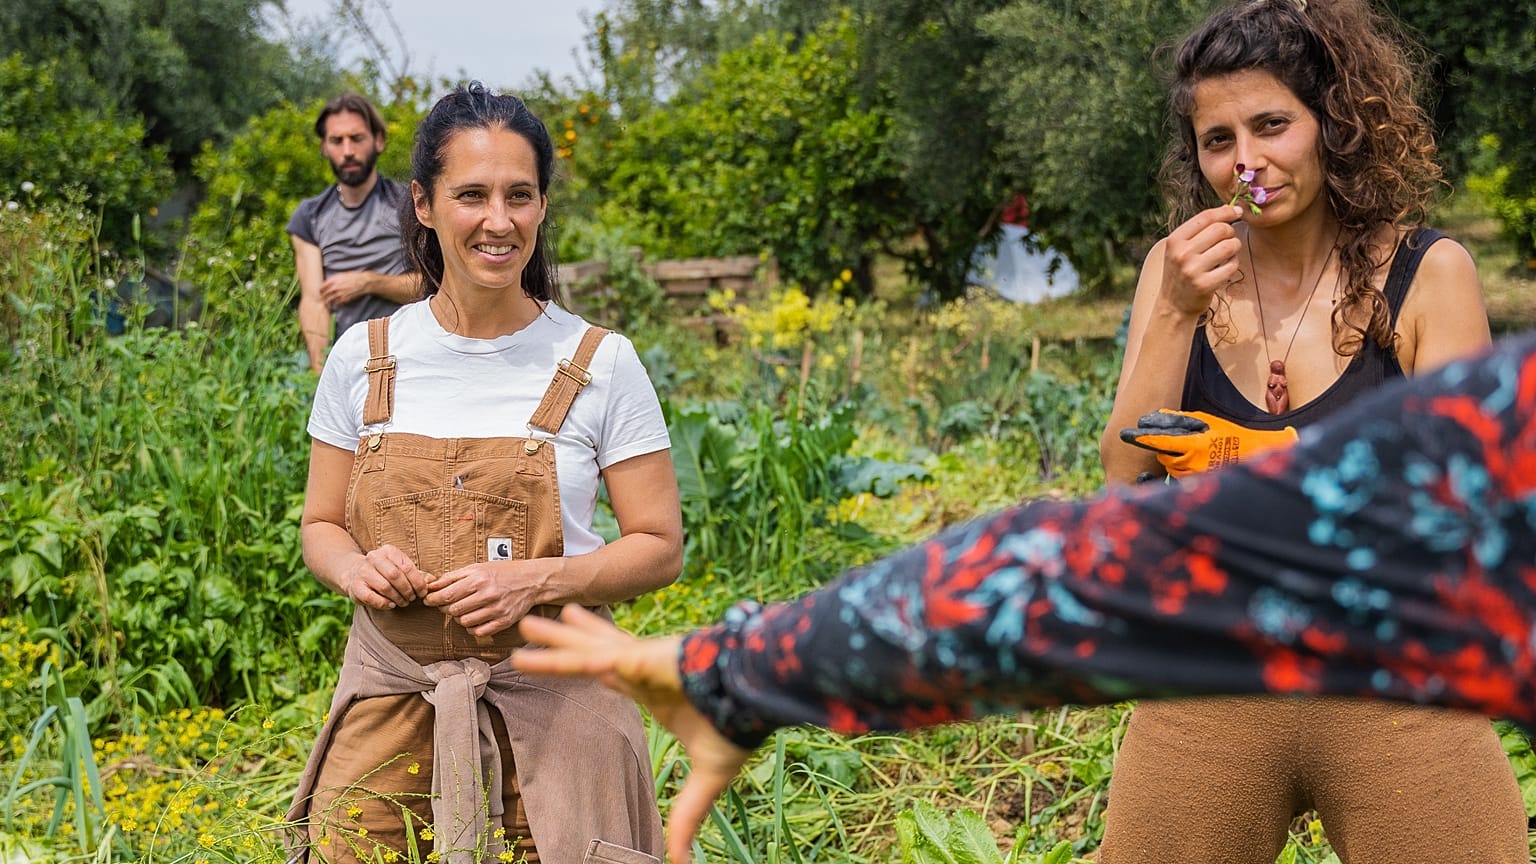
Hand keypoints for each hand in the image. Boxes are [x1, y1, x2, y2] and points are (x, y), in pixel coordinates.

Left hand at [318, 270, 372, 307]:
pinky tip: (335, 302)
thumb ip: (333, 280)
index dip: (320, 290)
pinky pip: (337, 303)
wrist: (363, 282)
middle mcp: (335, 288)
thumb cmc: (353, 277)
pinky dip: (335, 303)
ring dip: (327, 301)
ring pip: (329, 300)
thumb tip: (327, 283)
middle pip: (324, 295)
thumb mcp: (341, 275)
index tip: (320, 291)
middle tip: (321, 298)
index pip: (322, 287)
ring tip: (326, 302)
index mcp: (333, 281)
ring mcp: (340, 294)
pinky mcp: (345, 299)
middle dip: (322, 297)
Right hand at [342, 544, 430, 608]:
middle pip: (396, 576)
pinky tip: (391, 605)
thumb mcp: (400, 569)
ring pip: (385, 587)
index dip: (417, 582)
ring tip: (403, 603)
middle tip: (412, 599)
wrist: (355, 574)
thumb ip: (417, 574)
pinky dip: (384, 603)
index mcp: (388, 551)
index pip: (406, 567)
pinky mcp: (355, 586)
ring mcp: (362, 571)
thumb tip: (433, 581)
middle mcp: (373, 558)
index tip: (423, 592)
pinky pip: (372, 597)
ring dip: (398, 598)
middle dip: (407, 590)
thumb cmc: (385, 573)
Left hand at [423, 560, 547, 637]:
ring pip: (464, 623)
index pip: (447, 595)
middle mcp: (487, 595)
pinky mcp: (504, 622)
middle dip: (446, 608)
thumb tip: (430, 586)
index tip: (428, 600)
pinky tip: (476, 618)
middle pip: (453, 610)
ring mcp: (496, 610)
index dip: (433, 599)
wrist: (532, 580)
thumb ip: (452, 577)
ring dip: (460, 618)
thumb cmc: (502, 572)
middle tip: (449, 604)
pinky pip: (479, 632)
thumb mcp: (477, 568)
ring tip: (465, 610)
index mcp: (479, 579)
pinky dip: (473, 628)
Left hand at [514, 606, 751, 863]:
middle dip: (565, 646)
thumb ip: (687, 814)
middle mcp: (643, 670)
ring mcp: (638, 661)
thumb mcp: (709, 776)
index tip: (589, 663)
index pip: (621, 677)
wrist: (753, 696)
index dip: (601, 668)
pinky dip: (561, 656)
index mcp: (659, 692)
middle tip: (533, 632)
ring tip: (524, 623)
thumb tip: (682, 861)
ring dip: (552, 641)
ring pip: (585, 651)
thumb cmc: (737, 724)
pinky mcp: (636, 660)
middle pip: (594, 656)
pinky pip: (589, 659)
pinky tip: (536, 643)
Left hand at [1120, 409, 1297, 477]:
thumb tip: (1154, 417)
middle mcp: (1193, 464)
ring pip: (1170, 468)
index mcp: (1195, 446)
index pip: (1162, 441)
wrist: (1258, 457)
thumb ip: (1180, 420)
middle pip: (1163, 456)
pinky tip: (1171, 470)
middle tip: (1166, 439)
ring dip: (1171, 459)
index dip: (1143, 438)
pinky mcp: (1198, 486)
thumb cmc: (1232, 436)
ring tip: (1190, 451)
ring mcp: (1195, 478)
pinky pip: (1177, 480)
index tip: (1126, 434)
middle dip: (1162, 448)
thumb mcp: (1207, 422)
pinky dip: (1173, 473)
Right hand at [1158, 205, 1245, 316]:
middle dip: (1230, 232)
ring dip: (1234, 247)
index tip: (1237, 211)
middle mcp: (1182, 254)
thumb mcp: (1180, 248)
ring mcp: (1193, 270)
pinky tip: (1225, 268)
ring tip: (1227, 253)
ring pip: (1230, 246)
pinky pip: (1232, 265)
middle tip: (1228, 239)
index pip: (1205, 217)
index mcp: (1174, 240)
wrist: (1173, 304)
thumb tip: (1230, 208)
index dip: (1225, 211)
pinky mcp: (1205, 284)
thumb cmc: (1181, 271)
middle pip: (1220, 229)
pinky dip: (1233, 264)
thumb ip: (1199, 229)